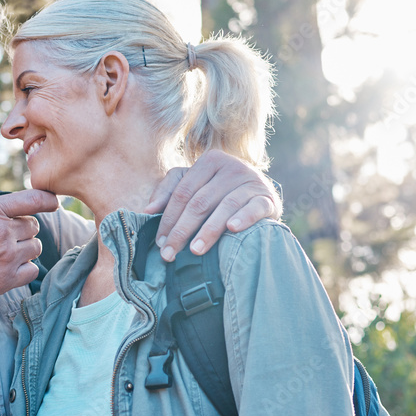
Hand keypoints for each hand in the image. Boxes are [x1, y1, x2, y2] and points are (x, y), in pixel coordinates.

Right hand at [0, 189, 59, 309]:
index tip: (53, 202)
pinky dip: (24, 269)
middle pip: (33, 226)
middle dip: (23, 230)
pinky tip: (10, 269)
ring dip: (25, 249)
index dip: (46, 199)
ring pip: (35, 247)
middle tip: (7, 237)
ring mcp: (6, 257)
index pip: (30, 200)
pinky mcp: (7, 280)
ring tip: (7, 253)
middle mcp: (1, 232)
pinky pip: (31, 270)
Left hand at [144, 149, 281, 259]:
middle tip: (170, 253)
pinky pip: (255, 208)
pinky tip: (232, 230)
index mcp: (209, 161)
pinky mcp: (268, 198)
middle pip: (200, 201)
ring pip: (225, 206)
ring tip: (195, 251)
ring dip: (209, 230)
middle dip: (182, 230)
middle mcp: (231, 166)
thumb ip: (169, 191)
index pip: (183, 192)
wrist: (260, 194)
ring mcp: (251, 181)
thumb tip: (148, 210)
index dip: (168, 217)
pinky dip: (243, 218)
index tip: (159, 242)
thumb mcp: (194, 185)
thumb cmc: (219, 191)